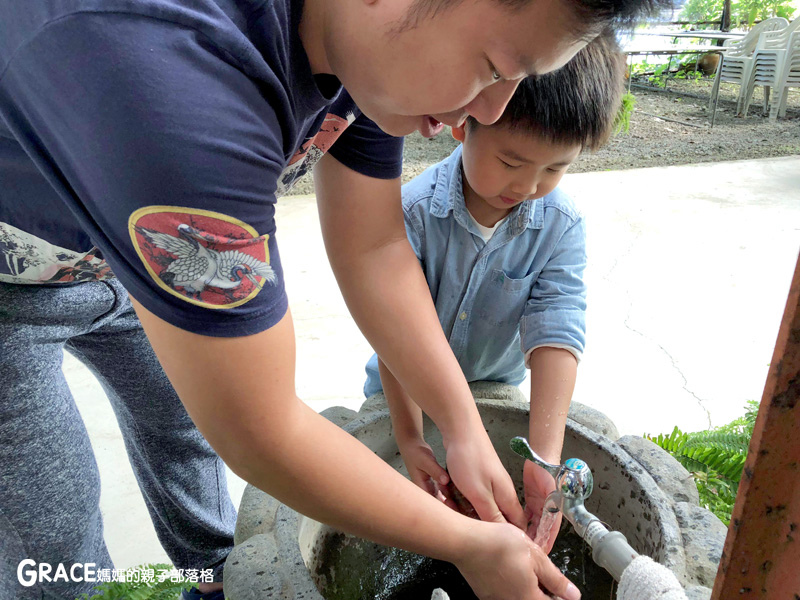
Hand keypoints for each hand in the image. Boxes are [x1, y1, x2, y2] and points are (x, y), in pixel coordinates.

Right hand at [397, 437, 457, 507]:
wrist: (411, 446)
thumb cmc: (415, 453)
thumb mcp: (425, 461)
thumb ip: (435, 470)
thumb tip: (446, 481)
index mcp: (421, 487)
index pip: (432, 504)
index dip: (443, 509)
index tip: (455, 513)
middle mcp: (425, 490)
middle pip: (437, 504)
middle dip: (449, 509)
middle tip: (464, 513)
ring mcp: (429, 486)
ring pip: (441, 498)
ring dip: (451, 502)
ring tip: (464, 508)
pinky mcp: (434, 482)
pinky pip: (443, 491)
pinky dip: (450, 493)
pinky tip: (459, 497)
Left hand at [444, 427, 526, 528]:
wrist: (460, 429)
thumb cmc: (470, 460)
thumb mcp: (479, 494)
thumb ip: (492, 516)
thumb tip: (506, 536)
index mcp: (507, 496)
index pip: (517, 525)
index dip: (509, 537)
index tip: (491, 544)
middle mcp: (501, 490)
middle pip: (495, 517)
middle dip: (477, 522)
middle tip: (457, 516)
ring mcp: (489, 482)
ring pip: (479, 506)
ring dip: (464, 508)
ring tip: (448, 499)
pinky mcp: (477, 476)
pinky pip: (470, 494)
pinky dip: (458, 495)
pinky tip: (447, 490)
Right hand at [454, 520, 580, 599]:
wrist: (465, 542)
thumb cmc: (498, 544)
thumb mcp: (535, 556)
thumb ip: (555, 579)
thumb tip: (573, 594)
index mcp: (529, 598)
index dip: (561, 596)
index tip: (563, 588)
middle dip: (543, 591)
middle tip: (543, 573)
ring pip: (520, 597)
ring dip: (527, 586)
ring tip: (525, 566)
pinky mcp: (485, 594)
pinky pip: (505, 593)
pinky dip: (511, 584)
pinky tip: (508, 567)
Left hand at [523, 460, 561, 553]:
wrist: (542, 457)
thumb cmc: (548, 471)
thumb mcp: (548, 488)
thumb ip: (547, 504)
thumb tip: (543, 520)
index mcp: (556, 509)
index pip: (550, 532)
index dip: (545, 543)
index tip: (539, 553)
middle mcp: (550, 509)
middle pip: (542, 530)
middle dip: (535, 541)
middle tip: (525, 551)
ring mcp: (541, 505)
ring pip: (534, 524)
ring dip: (529, 533)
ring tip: (519, 542)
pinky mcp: (532, 500)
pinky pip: (528, 515)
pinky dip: (524, 522)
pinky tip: (516, 528)